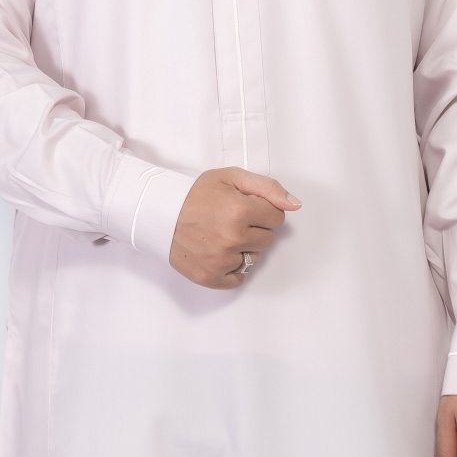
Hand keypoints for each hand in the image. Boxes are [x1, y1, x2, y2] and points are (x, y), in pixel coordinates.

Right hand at [169, 169, 301, 288]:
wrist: (160, 214)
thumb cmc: (196, 195)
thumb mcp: (231, 177)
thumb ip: (267, 188)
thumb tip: (295, 205)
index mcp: (240, 210)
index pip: (277, 217)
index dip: (263, 210)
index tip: (246, 208)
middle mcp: (233, 238)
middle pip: (268, 239)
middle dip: (255, 229)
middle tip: (231, 221)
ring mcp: (222, 260)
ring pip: (254, 258)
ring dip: (244, 248)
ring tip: (222, 236)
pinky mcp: (211, 276)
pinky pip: (239, 278)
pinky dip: (232, 268)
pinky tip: (219, 253)